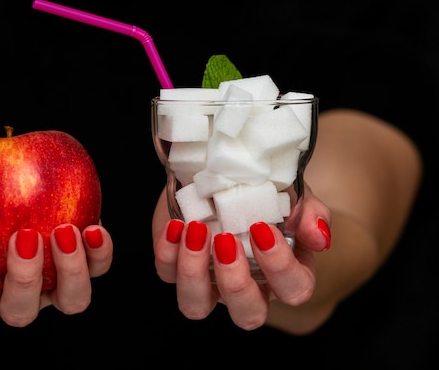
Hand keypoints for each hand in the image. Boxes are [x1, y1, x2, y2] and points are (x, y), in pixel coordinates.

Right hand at [0, 187, 112, 326]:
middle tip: (24, 235)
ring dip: (70, 271)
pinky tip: (94, 228)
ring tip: (64, 231)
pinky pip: (98, 268)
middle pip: (21, 311)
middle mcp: (16, 300)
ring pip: (69, 301)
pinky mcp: (83, 268)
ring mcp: (53, 289)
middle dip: (24, 276)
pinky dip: (100, 253)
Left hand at [152, 184, 330, 329]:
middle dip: (236, 281)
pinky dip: (167, 252)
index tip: (264, 229)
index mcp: (282, 274)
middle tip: (227, 241)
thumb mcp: (292, 195)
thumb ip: (311, 215)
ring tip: (196, 232)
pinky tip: (175, 226)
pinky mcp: (174, 264)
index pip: (293, 291)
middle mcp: (245, 287)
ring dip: (194, 273)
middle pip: (246, 314)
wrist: (221, 171)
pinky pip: (166, 274)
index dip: (280, 267)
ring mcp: (206, 281)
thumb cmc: (263, 191)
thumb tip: (319, 238)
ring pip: (195, 306)